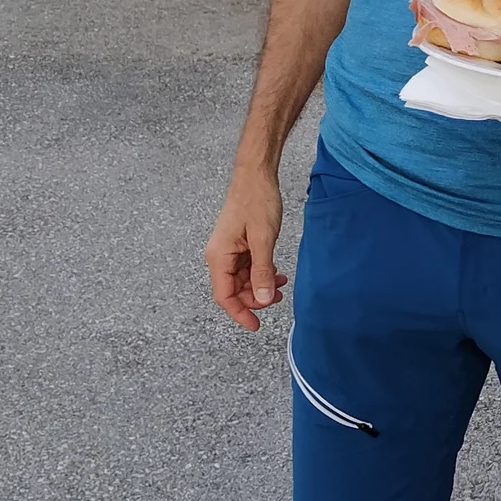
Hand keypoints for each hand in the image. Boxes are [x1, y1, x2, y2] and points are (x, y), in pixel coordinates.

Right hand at [206, 163, 286, 331]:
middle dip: (254, 298)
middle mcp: (219, 256)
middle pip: (233, 291)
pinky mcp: (238, 245)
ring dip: (259, 286)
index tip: (256, 325)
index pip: (224, 296)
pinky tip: (276, 273)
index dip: (240, 313)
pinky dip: (261, 273)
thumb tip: (261, 298)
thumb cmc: (256, 200)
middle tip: (277, 296)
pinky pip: (247, 268)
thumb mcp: (263, 239)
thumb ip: (262, 271)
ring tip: (281, 283)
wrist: (256, 175)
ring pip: (242, 281)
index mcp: (219, 256)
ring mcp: (228, 250)